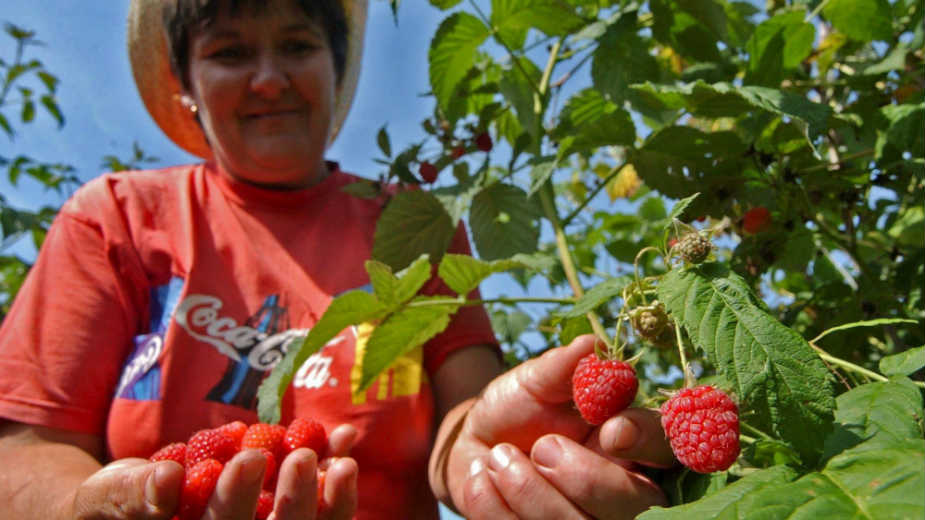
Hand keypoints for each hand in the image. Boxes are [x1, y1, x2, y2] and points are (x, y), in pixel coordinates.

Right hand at [69, 424, 358, 519]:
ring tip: (343, 455)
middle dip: (293, 500)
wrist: (132, 501)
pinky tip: (346, 438)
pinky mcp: (282, 516)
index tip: (248, 457)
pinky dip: (333, 473)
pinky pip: (319, 505)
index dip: (237, 502)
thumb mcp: (109, 495)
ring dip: (330, 494)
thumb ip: (133, 494)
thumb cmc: (113, 501)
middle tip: (302, 455)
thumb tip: (165, 483)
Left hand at [448, 335, 674, 518]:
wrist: (476, 447)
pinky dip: (497, 506)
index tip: (614, 429)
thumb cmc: (519, 409)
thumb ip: (563, 367)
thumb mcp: (535, 381)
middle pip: (638, 506)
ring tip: (499, 458)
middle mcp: (624, 489)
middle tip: (543, 447)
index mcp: (633, 441)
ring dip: (532, 493)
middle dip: (587, 479)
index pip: (669, 446)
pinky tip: (485, 479)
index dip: (649, 440)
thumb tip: (592, 345)